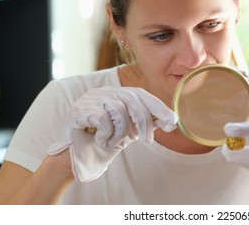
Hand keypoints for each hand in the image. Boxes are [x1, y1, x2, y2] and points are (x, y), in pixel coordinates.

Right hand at [48, 87, 176, 181]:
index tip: (172, 120)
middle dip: (144, 122)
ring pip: (119, 110)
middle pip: (133, 100)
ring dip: (121, 132)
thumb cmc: (103, 142)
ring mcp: (91, 98)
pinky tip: (99, 139)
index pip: (141, 94)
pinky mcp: (79, 108)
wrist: (76, 157)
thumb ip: (145, 123)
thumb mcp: (129, 132)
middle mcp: (105, 91)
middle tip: (148, 141)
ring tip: (113, 142)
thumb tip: (168, 120)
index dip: (158, 106)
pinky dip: (106, 134)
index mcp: (117, 94)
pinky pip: (103, 119)